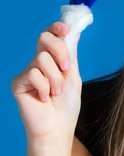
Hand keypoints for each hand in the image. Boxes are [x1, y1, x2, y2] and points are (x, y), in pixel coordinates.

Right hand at [11, 21, 82, 143]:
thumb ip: (71, 54)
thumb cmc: (66, 105)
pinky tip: (43, 99)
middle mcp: (38, 63)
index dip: (56, 28)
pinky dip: (44, 87)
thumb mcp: (73, 76)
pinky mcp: (18, 82)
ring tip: (55, 93)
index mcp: (52, 59)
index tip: (66, 28)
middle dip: (59, 51)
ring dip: (55, 77)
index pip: (50, 36)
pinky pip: (33, 73)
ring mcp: (27, 72)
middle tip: (66, 69)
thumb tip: (73, 33)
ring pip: (41, 58)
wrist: (57, 127)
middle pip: (44, 38)